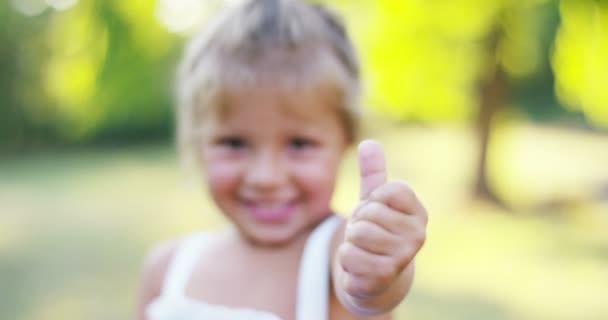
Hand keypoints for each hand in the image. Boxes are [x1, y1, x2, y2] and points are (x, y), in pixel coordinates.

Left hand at [338, 140, 427, 299]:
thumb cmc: (376, 233)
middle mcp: (418, 234)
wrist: (375, 278)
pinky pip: (349, 255)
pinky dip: (347, 260)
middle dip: (357, 223)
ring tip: (363, 250)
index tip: (376, 213)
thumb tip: (368, 142)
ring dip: (351, 242)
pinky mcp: (385, 275)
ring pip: (357, 233)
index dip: (371, 200)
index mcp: (417, 212)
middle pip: (368, 213)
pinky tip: (359, 267)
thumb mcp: (373, 202)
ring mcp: (404, 256)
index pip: (387, 190)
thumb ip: (373, 173)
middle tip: (366, 236)